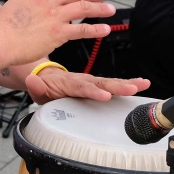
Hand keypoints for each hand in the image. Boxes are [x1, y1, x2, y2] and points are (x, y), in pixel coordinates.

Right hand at [0, 0, 114, 66]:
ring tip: (109, 10)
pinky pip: (82, 29)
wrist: (0, 41)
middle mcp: (47, 1)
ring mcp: (54, 16)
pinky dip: (95, 28)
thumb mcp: (15, 2)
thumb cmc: (3, 26)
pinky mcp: (58, 33)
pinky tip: (104, 28)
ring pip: (83, 8)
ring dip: (99, 8)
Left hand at [26, 68, 150, 103]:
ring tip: (142, 84)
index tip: (105, 95)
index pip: (81, 88)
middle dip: (117, 86)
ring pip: (110, 82)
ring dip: (126, 83)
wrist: (46, 78)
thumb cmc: (44, 87)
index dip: (93, 91)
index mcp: (68, 83)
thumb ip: (35, 87)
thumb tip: (31, 81)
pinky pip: (113, 84)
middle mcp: (83, 80)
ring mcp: (91, 82)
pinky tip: (142, 83)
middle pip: (101, 83)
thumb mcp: (36, 89)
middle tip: (132, 88)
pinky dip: (128, 83)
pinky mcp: (97, 84)